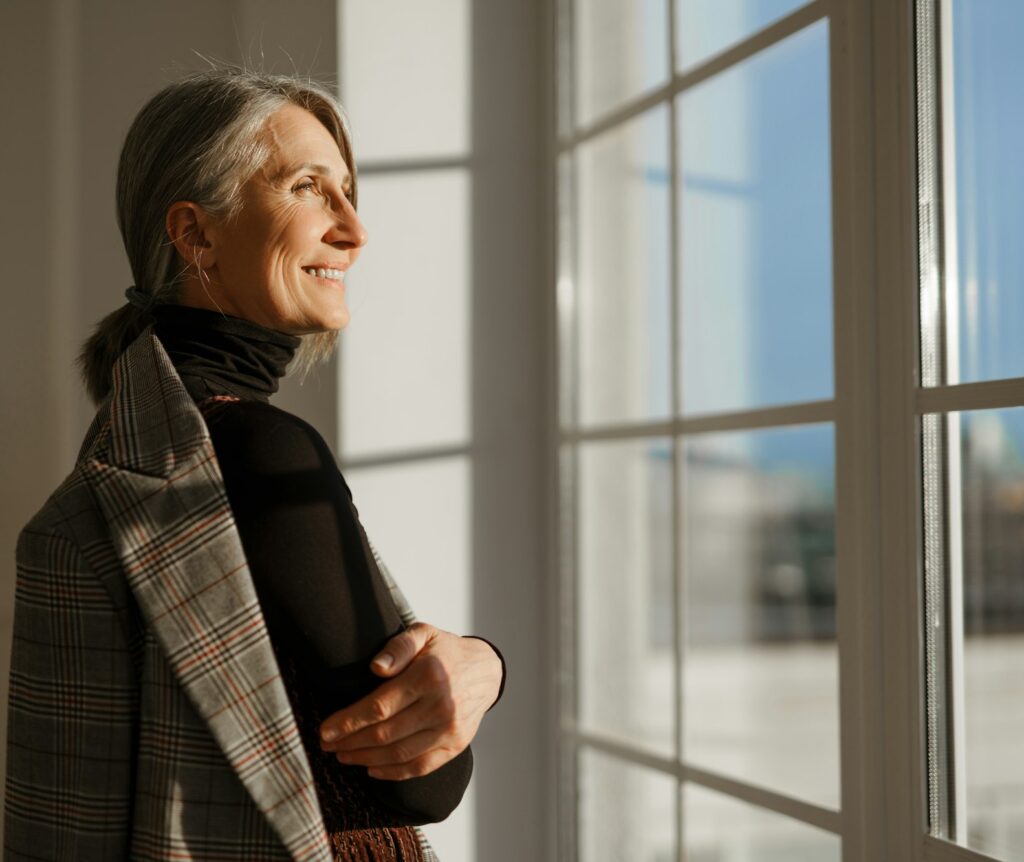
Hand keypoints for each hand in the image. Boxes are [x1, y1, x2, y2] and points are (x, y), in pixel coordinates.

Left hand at [318, 622, 502, 779]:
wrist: (486, 671)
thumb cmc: (446, 651)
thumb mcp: (424, 633)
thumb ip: (399, 646)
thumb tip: (376, 667)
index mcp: (429, 675)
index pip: (379, 706)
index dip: (348, 722)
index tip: (325, 730)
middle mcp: (441, 705)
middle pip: (385, 734)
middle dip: (350, 743)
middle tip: (327, 745)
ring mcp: (450, 729)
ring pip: (399, 754)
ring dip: (365, 759)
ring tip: (344, 756)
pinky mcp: (456, 745)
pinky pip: (420, 766)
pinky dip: (393, 773)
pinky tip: (372, 769)